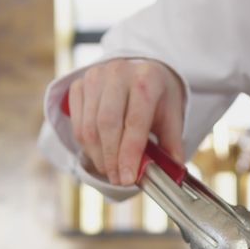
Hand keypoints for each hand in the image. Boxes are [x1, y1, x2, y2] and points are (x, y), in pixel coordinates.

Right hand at [67, 59, 184, 185]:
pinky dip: (86, 144)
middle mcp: (118, 72)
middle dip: (111, 159)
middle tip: (118, 179)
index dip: (129, 153)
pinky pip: (77, 122)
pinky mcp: (79, 84)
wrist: (139, 69)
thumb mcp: (171, 116)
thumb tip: (172, 174)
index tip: (128, 178)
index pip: (135, 121)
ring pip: (89, 126)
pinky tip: (98, 154)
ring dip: (98, 155)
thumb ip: (171, 144)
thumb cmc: (157, 96)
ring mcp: (95, 76)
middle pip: (107, 124)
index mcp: (147, 78)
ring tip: (109, 170)